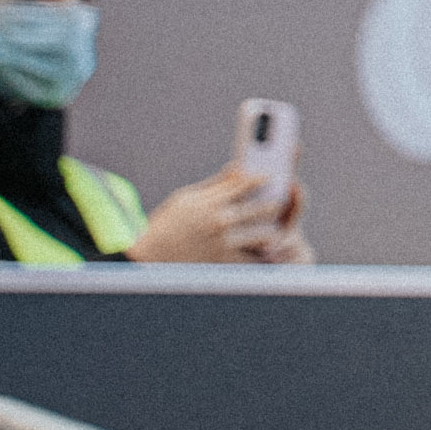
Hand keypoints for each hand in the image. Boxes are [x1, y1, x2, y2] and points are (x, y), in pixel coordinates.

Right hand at [128, 164, 296, 263]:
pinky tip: (269, 253)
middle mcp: (219, 221)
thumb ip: (214, 184)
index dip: (262, 178)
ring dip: (272, 230)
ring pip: (263, 234)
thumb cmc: (166, 224)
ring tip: (278, 228)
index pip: (245, 184)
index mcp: (210, 202)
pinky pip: (252, 259)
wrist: (147, 258)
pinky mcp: (223, 262)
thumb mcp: (185, 198)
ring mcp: (223, 243)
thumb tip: (237, 167)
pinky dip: (262, 256)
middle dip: (275, 203)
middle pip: (261, 207)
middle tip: (283, 200)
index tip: (272, 176)